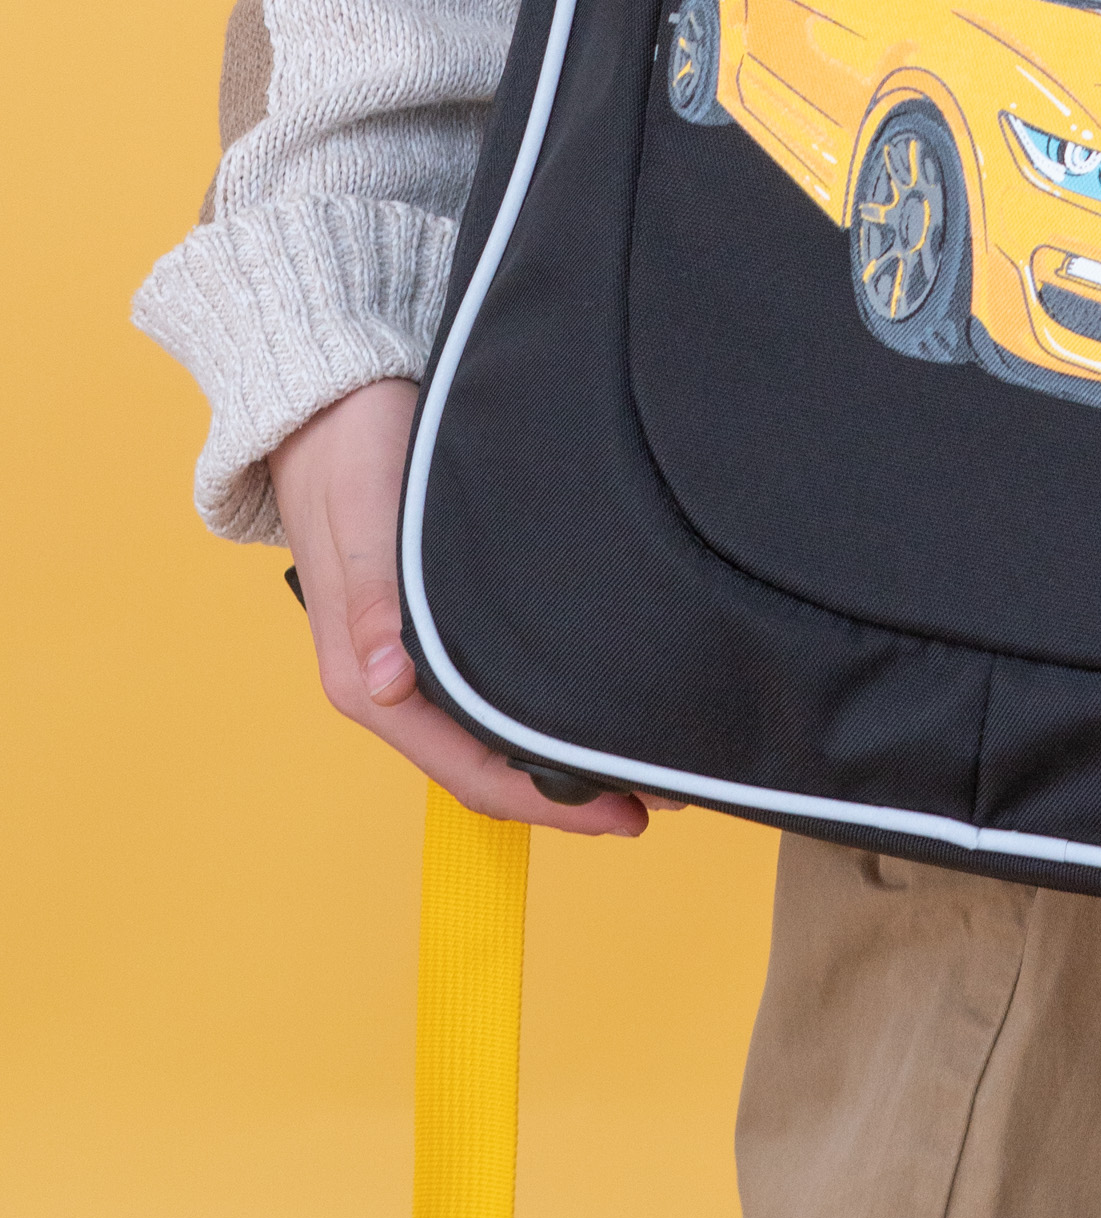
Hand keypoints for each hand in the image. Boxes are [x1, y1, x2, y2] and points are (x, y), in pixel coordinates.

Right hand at [272, 380, 645, 834]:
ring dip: (555, 755)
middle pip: (484, 767)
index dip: (546, 803)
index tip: (622, 815)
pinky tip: (584, 697)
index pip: (467, 772)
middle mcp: (387, 682)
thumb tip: (388, 679)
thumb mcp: (363, 515)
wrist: (323, 403)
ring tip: (638, 756)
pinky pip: (485, 692)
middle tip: (660, 796)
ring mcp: (406, 657)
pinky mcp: (425, 625)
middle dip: (566, 792)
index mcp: (367, 678)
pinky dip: (536, 709)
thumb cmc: (346, 451)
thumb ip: (372, 598)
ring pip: (489, 733)